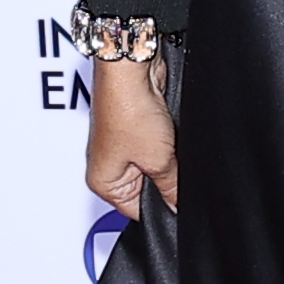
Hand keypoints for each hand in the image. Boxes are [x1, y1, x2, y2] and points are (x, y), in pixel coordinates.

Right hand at [88, 53, 179, 217]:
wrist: (131, 70)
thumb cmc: (128, 109)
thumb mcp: (159, 160)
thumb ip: (172, 188)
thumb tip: (179, 206)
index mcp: (103, 183)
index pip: (138, 212)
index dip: (162, 209)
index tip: (180, 203)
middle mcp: (108, 167)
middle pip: (147, 189)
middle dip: (165, 182)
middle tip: (175, 168)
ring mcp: (122, 147)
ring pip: (155, 167)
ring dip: (167, 160)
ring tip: (170, 148)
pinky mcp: (136, 130)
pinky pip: (157, 147)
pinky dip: (167, 144)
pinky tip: (171, 136)